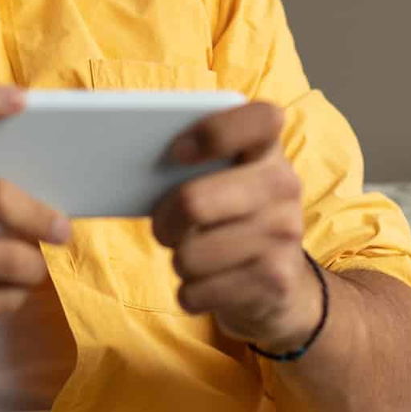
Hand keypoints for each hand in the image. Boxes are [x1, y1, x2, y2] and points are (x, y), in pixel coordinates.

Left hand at [151, 101, 320, 354]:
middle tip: (164, 227)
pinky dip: (190, 292)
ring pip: (189, 255)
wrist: (280, 286)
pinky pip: (196, 291)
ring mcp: (284, 234)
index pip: (258, 119)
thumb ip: (192, 162)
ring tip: (196, 254)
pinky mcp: (275, 281)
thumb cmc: (229, 218)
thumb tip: (126, 162)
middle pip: (193, 202)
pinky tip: (210, 284)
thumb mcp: (222, 181)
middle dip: (165, 221)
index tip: (176, 154)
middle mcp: (284, 186)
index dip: (211, 132)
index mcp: (268, 148)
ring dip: (180, 260)